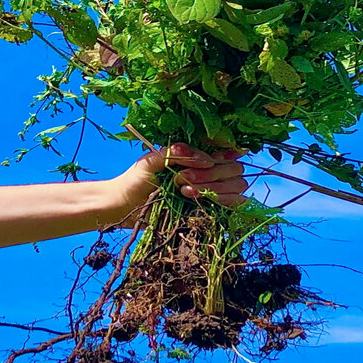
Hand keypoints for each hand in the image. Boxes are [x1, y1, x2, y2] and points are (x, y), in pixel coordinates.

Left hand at [108, 143, 248, 221]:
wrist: (125, 207)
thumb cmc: (137, 179)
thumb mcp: (153, 159)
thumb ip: (176, 152)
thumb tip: (206, 158)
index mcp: (200, 156)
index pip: (229, 150)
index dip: (228, 152)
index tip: (211, 158)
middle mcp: (211, 173)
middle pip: (236, 169)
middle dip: (212, 172)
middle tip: (182, 177)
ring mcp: (214, 193)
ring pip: (238, 186)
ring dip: (213, 186)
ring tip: (184, 189)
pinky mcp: (212, 212)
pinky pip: (234, 205)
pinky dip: (219, 200)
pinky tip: (194, 199)